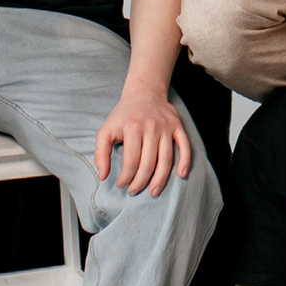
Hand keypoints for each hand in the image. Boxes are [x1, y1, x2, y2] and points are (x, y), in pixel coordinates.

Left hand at [93, 79, 192, 194]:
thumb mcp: (105, 130)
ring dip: (160, 179)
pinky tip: (181, 175)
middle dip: (140, 182)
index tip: (121, 185)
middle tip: (134, 191)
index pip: (131, 161)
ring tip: (153, 192)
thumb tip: (103, 176)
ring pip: (166, 159)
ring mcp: (166, 127)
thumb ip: (100, 153)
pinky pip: (185, 146)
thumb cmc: (123, 115)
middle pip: (148, 163)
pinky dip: (185, 161)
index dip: (126, 177)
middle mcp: (151, 126)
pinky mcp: (177, 126)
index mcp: (132, 127)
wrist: (144, 93)